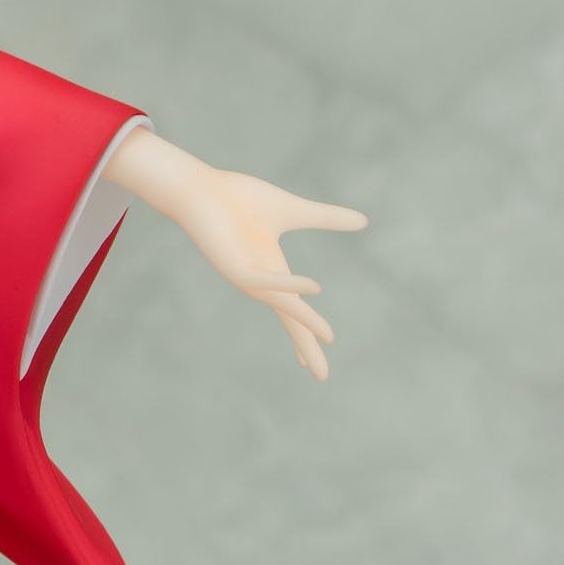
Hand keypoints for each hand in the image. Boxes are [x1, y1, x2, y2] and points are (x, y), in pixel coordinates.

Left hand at [170, 167, 367, 380]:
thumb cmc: (239, 198)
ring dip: (303, 319)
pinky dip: (286, 286)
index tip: (321, 357)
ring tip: (328, 337)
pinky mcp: (231, 266)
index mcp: (273, 269)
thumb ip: (327, 218)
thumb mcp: (294, 210)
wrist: (200, 187)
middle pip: (287, 319)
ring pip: (278, 304)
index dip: (308, 333)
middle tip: (321, 377)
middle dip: (304, 346)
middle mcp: (260, 278)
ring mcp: (244, 274)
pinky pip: (261, 281)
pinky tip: (312, 290)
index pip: (294, 309)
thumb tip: (363, 221)